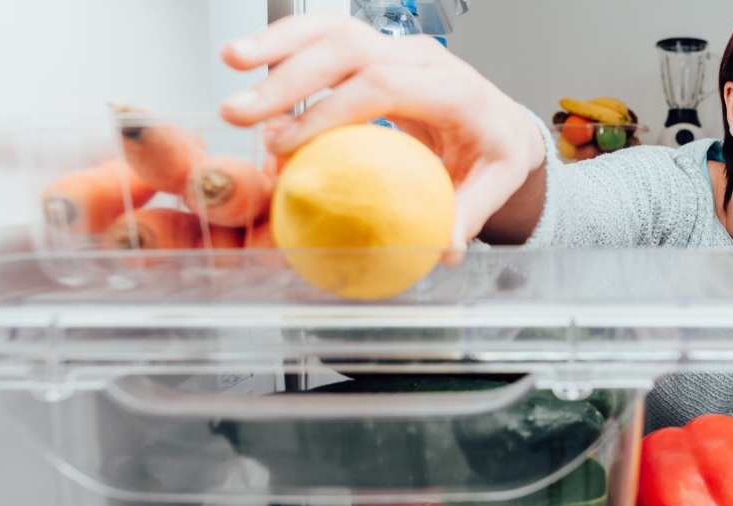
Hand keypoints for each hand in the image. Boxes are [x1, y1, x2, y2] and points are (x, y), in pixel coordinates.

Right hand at [219, 10, 544, 255]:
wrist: (501, 122)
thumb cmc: (493, 152)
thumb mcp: (493, 185)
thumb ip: (467, 214)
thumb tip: (444, 248)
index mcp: (454, 90)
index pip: (384, 86)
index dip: (330, 111)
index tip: (288, 143)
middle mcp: (423, 58)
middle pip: (349, 49)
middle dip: (289, 77)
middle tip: (243, 113)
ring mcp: (397, 48)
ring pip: (333, 29)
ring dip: (278, 44)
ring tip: (231, 62)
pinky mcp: (376, 50)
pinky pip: (327, 36)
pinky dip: (286, 43)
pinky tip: (248, 58)